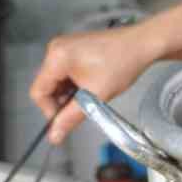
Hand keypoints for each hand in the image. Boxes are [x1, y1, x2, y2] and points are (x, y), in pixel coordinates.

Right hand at [29, 22, 162, 143]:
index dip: (49, 110)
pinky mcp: (74, 47)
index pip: (38, 92)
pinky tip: (92, 85)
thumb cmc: (122, 64)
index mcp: (56, 57)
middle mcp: (56, 48)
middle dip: (62, 101)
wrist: (144, 43)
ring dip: (70, 93)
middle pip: (47, 85)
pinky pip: (66, 71)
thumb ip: (71, 118)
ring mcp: (65, 46)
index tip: (65, 119)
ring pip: (57, 80)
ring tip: (92, 94)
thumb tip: (54, 137)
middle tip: (84, 106)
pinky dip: (75, 83)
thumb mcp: (95, 95)